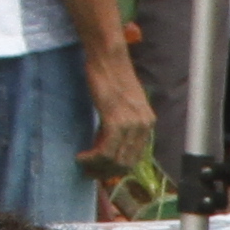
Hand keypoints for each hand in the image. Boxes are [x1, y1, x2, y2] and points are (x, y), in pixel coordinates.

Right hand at [83, 38, 155, 174]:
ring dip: (97, 167)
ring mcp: (132, 124)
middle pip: (127, 163)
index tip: (100, 170)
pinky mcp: (116, 120)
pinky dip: (93, 158)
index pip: (135, 157)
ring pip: (116, 160)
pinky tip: (82, 157)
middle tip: (88, 172)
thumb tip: (107, 143)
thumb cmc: (109, 75)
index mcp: (147, 123)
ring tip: (82, 165)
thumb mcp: (121, 103)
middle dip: (106, 172)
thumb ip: (120, 122)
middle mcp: (144, 125)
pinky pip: (106, 150)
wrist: (108, 57)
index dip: (117, 168)